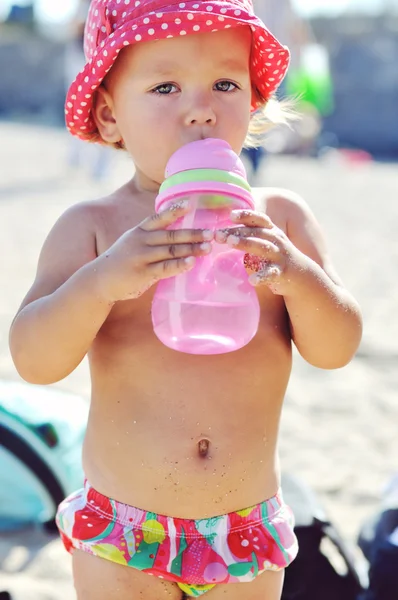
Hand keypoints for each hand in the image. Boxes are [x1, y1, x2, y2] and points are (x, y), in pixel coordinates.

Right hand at [96, 200, 213, 301]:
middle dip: (193, 233)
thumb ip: (150, 238)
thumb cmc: (121, 262)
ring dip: (191, 248)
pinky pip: (165, 268)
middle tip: (211, 232)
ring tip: (208, 247)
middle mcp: (141, 241)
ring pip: (171, 250)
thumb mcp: (131, 243)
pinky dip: (180, 264)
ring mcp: (142, 257)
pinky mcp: (143, 273)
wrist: (99, 280)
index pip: (158, 217)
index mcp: (139, 231)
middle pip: (171, 234)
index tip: (191, 203)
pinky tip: (192, 262)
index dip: (174, 210)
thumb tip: (177, 236)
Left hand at [215, 209, 304, 294]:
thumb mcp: (268, 241)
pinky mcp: (281, 272)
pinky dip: (261, 276)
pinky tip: (251, 280)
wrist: (302, 275)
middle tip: (219, 234)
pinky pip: (270, 274)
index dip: (246, 215)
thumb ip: (252, 234)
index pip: (259, 220)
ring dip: (246, 243)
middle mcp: (276, 241)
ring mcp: (279, 256)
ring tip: (231, 243)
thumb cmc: (278, 256)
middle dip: (237, 232)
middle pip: (256, 233)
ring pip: (262, 248)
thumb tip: (225, 231)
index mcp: (272, 232)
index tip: (230, 215)